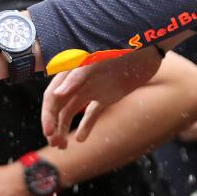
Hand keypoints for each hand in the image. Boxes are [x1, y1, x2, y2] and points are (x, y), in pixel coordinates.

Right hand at [41, 46, 162, 148]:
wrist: (149, 49)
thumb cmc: (122, 50)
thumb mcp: (98, 62)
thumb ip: (77, 76)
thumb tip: (56, 94)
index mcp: (72, 73)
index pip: (52, 97)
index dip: (48, 115)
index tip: (49, 133)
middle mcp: (80, 82)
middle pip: (59, 107)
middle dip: (54, 126)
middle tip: (57, 144)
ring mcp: (93, 88)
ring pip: (72, 111)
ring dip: (65, 128)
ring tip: (63, 146)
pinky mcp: (108, 95)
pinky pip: (92, 113)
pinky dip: (86, 126)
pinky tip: (81, 139)